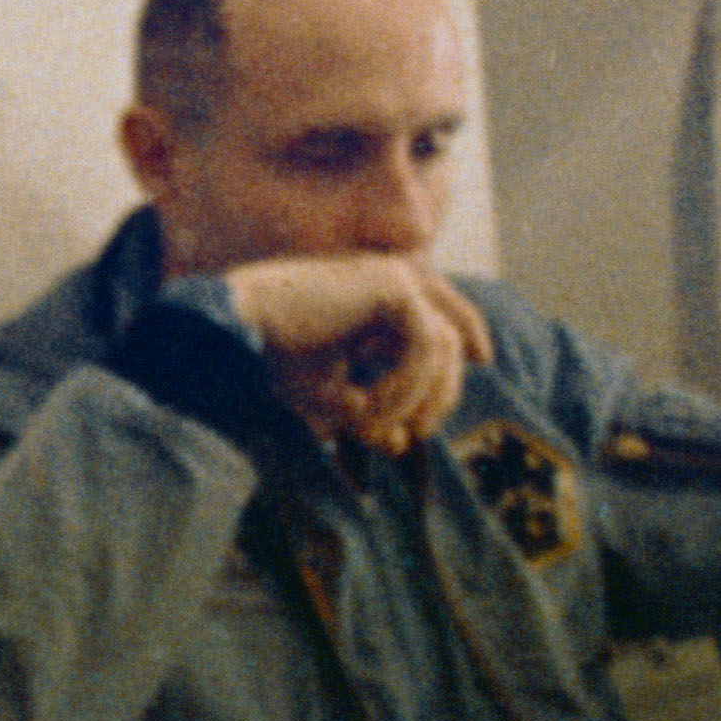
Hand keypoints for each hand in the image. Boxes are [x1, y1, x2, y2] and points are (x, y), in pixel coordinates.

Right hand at [220, 257, 482, 454]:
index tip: (484, 362)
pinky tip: (370, 409)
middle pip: (450, 334)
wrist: (236, 332)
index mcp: (375, 293)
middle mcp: (388, 277)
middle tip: (419, 433)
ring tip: (374, 425)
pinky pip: (425, 345)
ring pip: (441, 345)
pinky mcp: (391, 285)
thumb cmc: (270, 358)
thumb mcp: (328, 397)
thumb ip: (368, 413)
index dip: (468, 334)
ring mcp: (392, 275)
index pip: (440, 314)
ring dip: (415, 397)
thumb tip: (402, 445)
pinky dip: (405, 387)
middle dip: (441, 391)